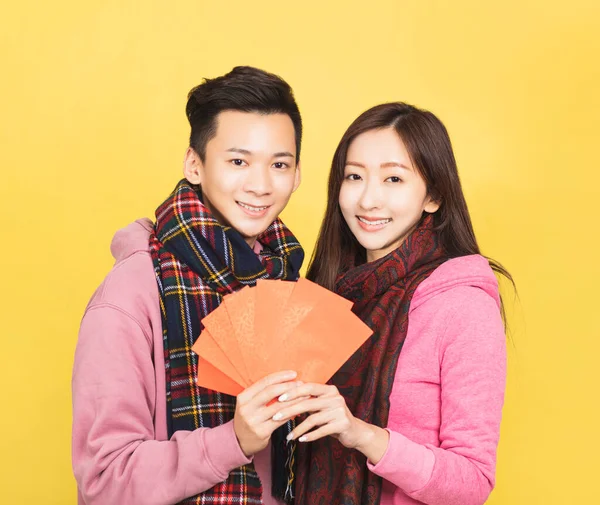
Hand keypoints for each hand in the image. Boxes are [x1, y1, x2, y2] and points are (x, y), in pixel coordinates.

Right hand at [233, 370, 302, 456]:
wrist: (239, 441)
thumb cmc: (249, 418)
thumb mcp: (249, 403)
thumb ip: (262, 393)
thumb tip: (284, 380)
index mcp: (243, 397)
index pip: (264, 382)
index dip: (280, 376)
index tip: (293, 374)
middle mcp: (246, 408)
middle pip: (270, 392)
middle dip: (288, 386)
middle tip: (300, 383)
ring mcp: (253, 421)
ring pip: (278, 406)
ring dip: (294, 399)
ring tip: (304, 395)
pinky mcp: (262, 432)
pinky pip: (281, 420)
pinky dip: (292, 412)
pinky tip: (299, 409)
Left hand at [272, 383, 389, 463]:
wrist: (355, 431)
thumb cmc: (332, 417)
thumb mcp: (321, 405)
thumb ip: (308, 400)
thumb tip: (283, 397)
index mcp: (329, 390)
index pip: (308, 387)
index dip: (293, 392)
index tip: (278, 398)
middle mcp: (335, 398)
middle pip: (308, 403)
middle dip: (289, 411)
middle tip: (275, 417)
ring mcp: (340, 411)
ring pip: (313, 419)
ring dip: (298, 429)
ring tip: (288, 436)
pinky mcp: (343, 424)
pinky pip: (321, 430)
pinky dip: (309, 436)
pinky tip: (300, 440)